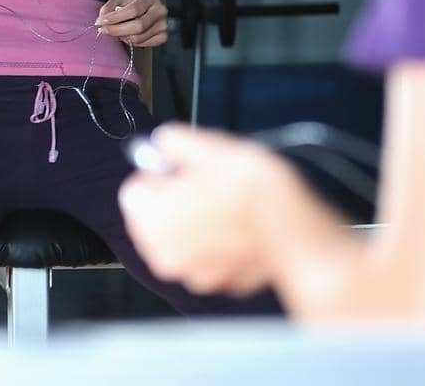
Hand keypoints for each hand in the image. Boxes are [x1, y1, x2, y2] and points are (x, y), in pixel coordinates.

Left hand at [95, 0, 167, 46]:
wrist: (152, 1)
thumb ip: (109, 6)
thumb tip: (101, 20)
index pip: (134, 10)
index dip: (115, 18)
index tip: (100, 22)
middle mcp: (161, 11)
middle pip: (138, 26)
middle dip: (117, 30)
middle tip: (103, 30)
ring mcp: (164, 24)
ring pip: (139, 38)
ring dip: (122, 37)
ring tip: (116, 31)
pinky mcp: (164, 36)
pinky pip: (144, 45)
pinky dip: (132, 42)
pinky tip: (128, 35)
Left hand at [118, 124, 291, 295]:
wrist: (290, 224)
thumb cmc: (249, 185)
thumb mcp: (207, 145)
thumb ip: (173, 141)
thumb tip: (164, 142)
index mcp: (149, 219)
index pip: (134, 190)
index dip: (158, 174)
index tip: (181, 168)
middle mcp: (162, 254)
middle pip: (154, 220)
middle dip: (174, 203)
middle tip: (208, 184)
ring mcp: (191, 274)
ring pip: (182, 241)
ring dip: (196, 225)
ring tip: (228, 204)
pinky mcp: (219, 284)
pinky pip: (208, 258)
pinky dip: (218, 245)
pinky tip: (240, 226)